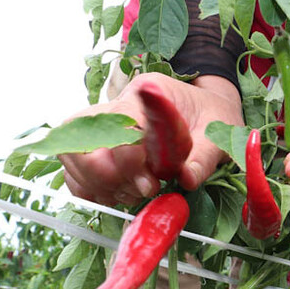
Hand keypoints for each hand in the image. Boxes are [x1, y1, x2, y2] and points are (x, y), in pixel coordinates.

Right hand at [59, 73, 242, 205]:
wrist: (204, 109)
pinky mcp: (94, 147)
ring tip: (136, 192)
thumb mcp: (217, 131)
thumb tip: (186, 179)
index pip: (116, 122)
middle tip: (144, 189)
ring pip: (72, 157)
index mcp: (147, 93)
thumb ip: (203, 156)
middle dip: (108, 175)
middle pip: (81, 140)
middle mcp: (114, 106)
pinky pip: (73, 172)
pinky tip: (119, 194)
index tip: (149, 183)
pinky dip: (91, 190)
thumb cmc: (211, 116)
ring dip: (102, 186)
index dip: (126, 157)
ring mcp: (99, 127)